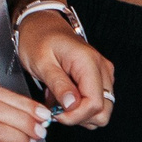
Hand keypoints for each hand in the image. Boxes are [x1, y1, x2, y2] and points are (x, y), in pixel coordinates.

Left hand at [14, 9, 115, 129]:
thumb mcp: (42, 63)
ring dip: (78, 113)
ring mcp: (103, 74)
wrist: (41, 25)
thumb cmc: (38, 39)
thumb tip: (72, 106)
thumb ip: (59, 85)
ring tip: (58, 99)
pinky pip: (96, 103)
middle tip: (56, 108)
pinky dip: (79, 107)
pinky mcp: (99, 78)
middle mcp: (102, 69)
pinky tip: (64, 96)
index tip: (56, 113)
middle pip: (103, 111)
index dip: (75, 116)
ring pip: (101, 111)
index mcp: (88, 63)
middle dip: (78, 117)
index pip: (95, 104)